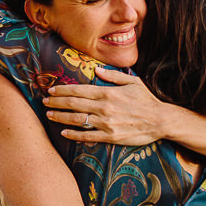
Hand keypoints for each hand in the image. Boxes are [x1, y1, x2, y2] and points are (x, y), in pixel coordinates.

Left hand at [42, 68, 167, 145]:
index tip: (51, 90)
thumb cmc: (146, 100)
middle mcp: (104, 107)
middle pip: (73, 104)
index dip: (62, 90)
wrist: (161, 120)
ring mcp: (106, 123)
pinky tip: (63, 132)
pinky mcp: (110, 136)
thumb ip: (112, 76)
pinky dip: (73, 134)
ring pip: (77, 120)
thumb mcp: (132, 82)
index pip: (78, 90)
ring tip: (49, 115)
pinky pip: (87, 136)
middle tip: (44, 102)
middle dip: (56, 103)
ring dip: (60, 117)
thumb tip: (96, 69)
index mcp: (107, 92)